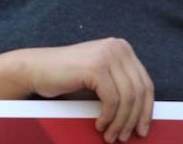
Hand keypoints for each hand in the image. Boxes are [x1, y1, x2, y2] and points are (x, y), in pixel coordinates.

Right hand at [26, 39, 154, 141]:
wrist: (35, 69)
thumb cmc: (67, 78)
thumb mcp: (101, 80)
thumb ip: (121, 87)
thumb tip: (143, 117)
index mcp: (121, 48)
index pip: (146, 83)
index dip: (147, 110)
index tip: (142, 129)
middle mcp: (117, 47)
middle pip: (140, 91)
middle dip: (134, 119)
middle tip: (124, 136)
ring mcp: (106, 54)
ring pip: (128, 98)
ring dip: (120, 122)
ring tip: (111, 136)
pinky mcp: (95, 66)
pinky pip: (112, 100)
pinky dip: (108, 117)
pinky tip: (100, 124)